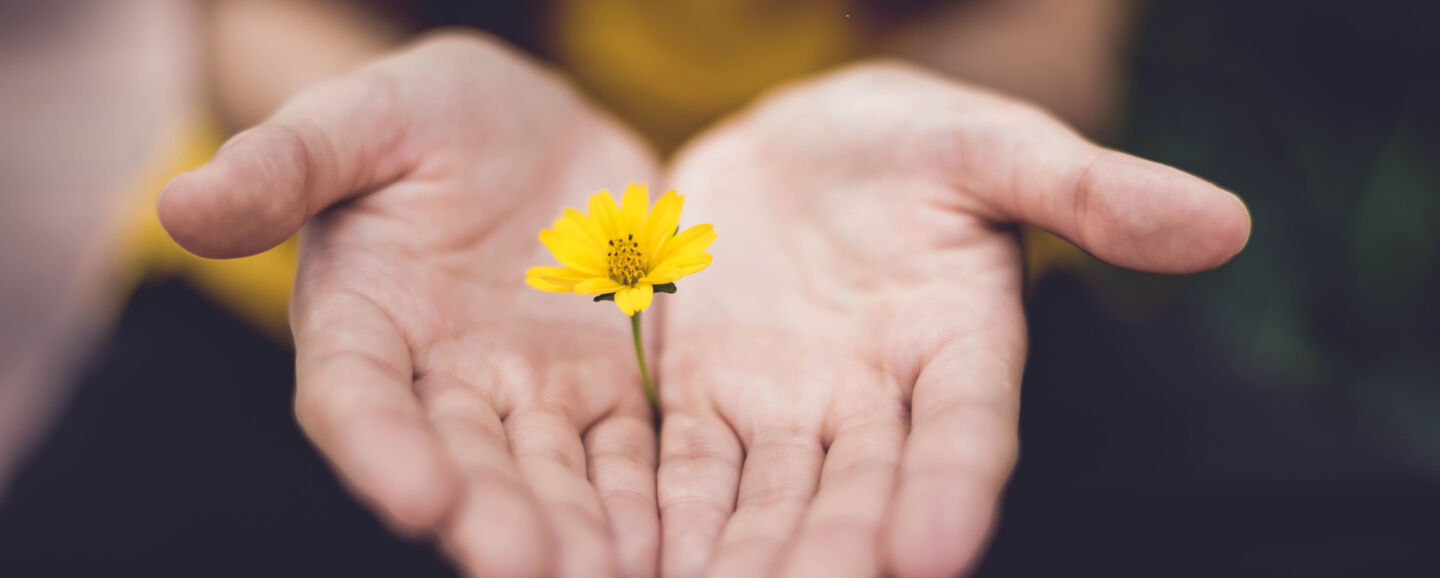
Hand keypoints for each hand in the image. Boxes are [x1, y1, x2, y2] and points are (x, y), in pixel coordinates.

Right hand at [160, 32, 661, 577]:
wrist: (529, 125)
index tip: (418, 501)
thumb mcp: (362, 117)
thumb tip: (181, 203)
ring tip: (602, 577)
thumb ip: (286, 162)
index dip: (382, 451)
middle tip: (527, 570)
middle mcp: (439, 378)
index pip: (358, 398)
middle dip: (492, 518)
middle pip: (462, 460)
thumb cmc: (426, 115)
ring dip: (572, 531)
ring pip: (548, 474)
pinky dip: (639, 500)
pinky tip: (659, 547)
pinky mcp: (602, 385)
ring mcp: (526, 390)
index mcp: (362, 320)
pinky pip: (623, 451)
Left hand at [655, 61, 1249, 577]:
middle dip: (834, 555)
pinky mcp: (706, 402)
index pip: (967, 431)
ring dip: (747, 560)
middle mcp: (877, 404)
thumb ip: (1087, 190)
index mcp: (960, 347)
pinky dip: (669, 519)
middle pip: (860, 495)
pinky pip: (687, 471)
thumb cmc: (910, 141)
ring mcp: (788, 411)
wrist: (797, 146)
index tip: (936, 550)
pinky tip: (646, 562)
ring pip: (769, 504)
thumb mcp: (992, 145)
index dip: (953, 489)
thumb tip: (1224, 224)